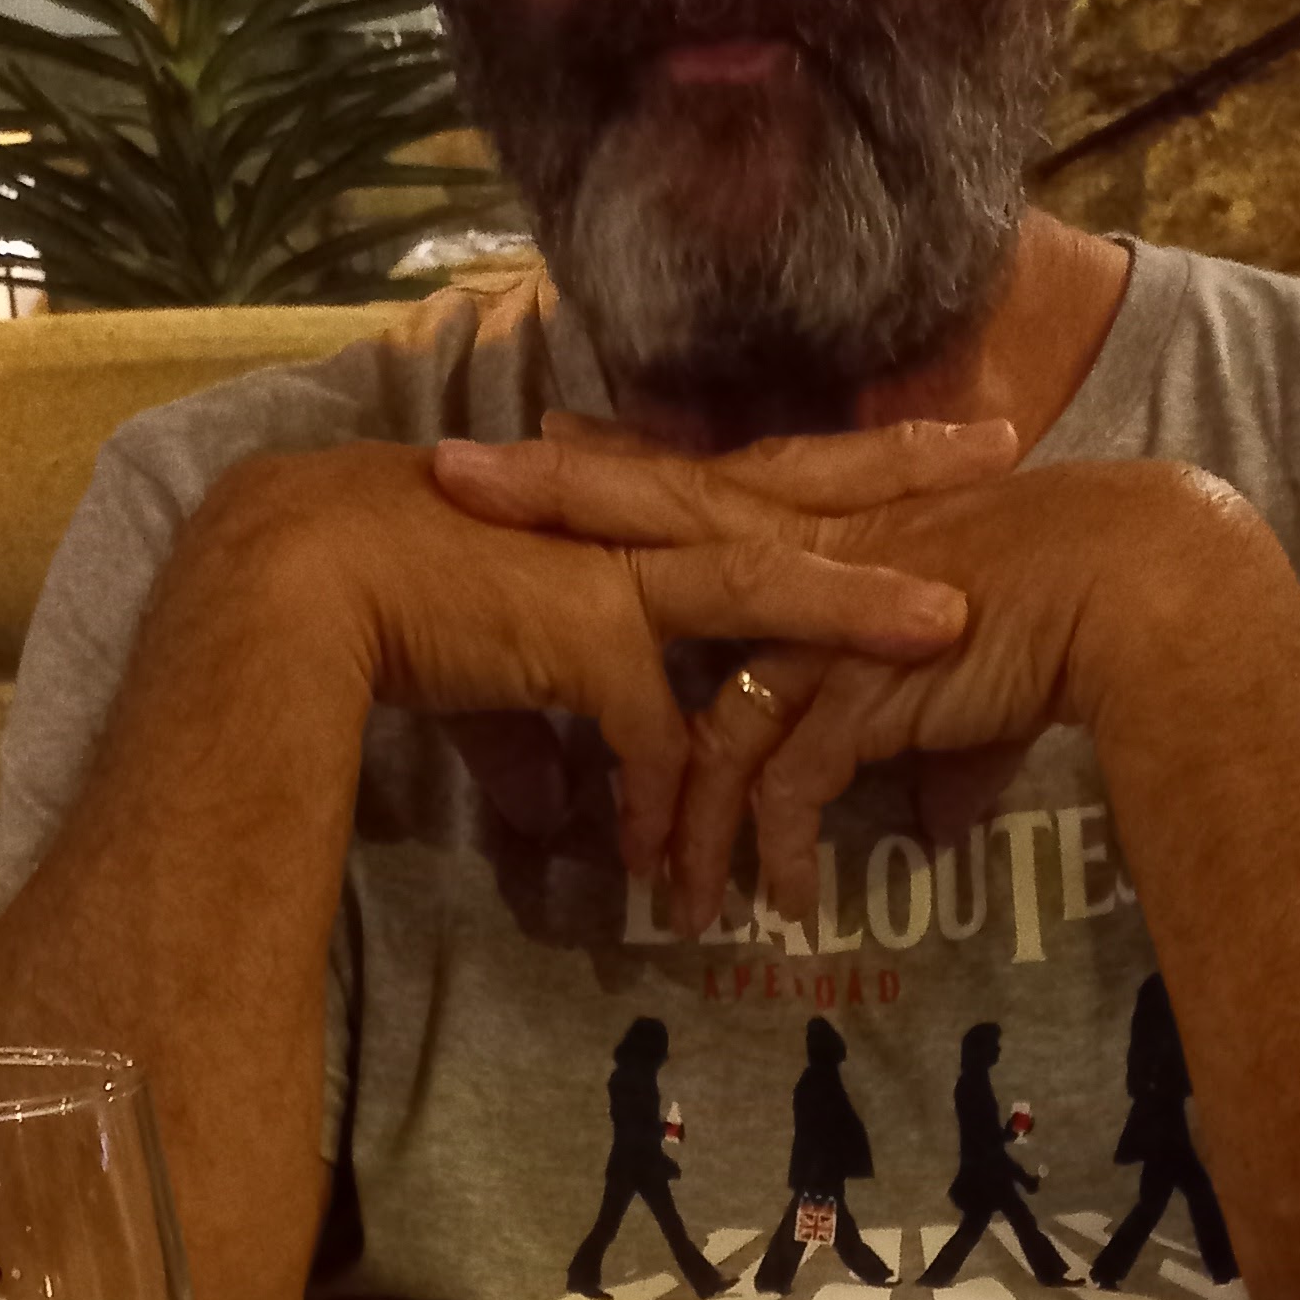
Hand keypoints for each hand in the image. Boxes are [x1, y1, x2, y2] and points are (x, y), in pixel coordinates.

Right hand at [186, 432, 1000, 880]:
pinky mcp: (574, 631)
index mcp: (619, 515)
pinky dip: (682, 803)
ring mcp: (606, 569)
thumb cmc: (384, 613)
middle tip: (1004, 440)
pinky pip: (655, 729)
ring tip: (953, 618)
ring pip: (760, 577)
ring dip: (858, 599)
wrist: (296, 588)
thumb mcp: (493, 682)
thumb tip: (570, 824)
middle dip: (899, 469)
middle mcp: (627, 524)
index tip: (927, 437)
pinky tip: (707, 861)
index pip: (755, 472)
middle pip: (790, 483)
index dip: (844, 461)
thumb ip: (547, 747)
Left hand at [432, 429, 1275, 930]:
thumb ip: (912, 728)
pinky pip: (782, 782)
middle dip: (547, 507)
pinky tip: (772, 904)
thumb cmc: (1066, 610)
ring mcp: (826, 618)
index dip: (614, 464)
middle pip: (649, 522)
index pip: (694, 486)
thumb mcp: (959, 665)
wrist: (1135, 592)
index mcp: (824, 527)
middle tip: (445, 485)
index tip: (535, 439)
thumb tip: (923, 808)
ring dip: (677, 817)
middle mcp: (808, 555)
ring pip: (706, 711)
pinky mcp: (858, 685)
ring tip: (656, 896)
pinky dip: (768, 850)